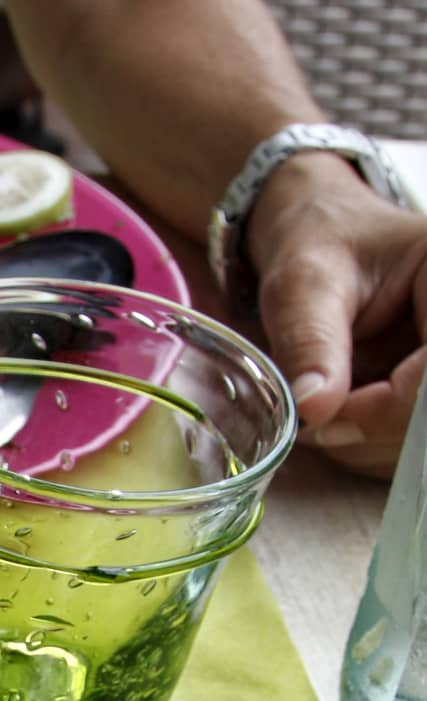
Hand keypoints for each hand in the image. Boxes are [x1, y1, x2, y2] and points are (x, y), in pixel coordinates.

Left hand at [247, 151, 426, 477]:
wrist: (326, 239)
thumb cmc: (319, 245)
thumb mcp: (303, 284)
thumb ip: (310, 343)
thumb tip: (314, 410)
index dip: (388, 410)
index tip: (324, 418)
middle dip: (376, 432)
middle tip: (319, 422)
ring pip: (424, 438)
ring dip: (371, 443)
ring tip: (324, 411)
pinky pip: (415, 440)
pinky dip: (374, 443)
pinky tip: (343, 418)